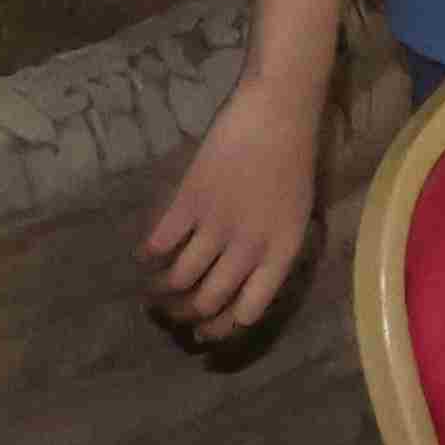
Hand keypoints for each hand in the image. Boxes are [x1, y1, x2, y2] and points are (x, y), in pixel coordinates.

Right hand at [142, 71, 323, 347]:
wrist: (278, 111)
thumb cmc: (292, 159)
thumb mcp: (296, 213)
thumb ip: (270, 250)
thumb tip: (240, 285)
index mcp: (282, 251)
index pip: (248, 311)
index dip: (221, 329)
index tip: (204, 334)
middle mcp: (249, 247)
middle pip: (207, 302)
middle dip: (184, 315)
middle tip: (173, 312)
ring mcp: (217, 225)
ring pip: (178, 281)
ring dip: (160, 291)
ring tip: (155, 287)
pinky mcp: (189, 202)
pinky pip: (158, 245)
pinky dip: (149, 254)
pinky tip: (149, 252)